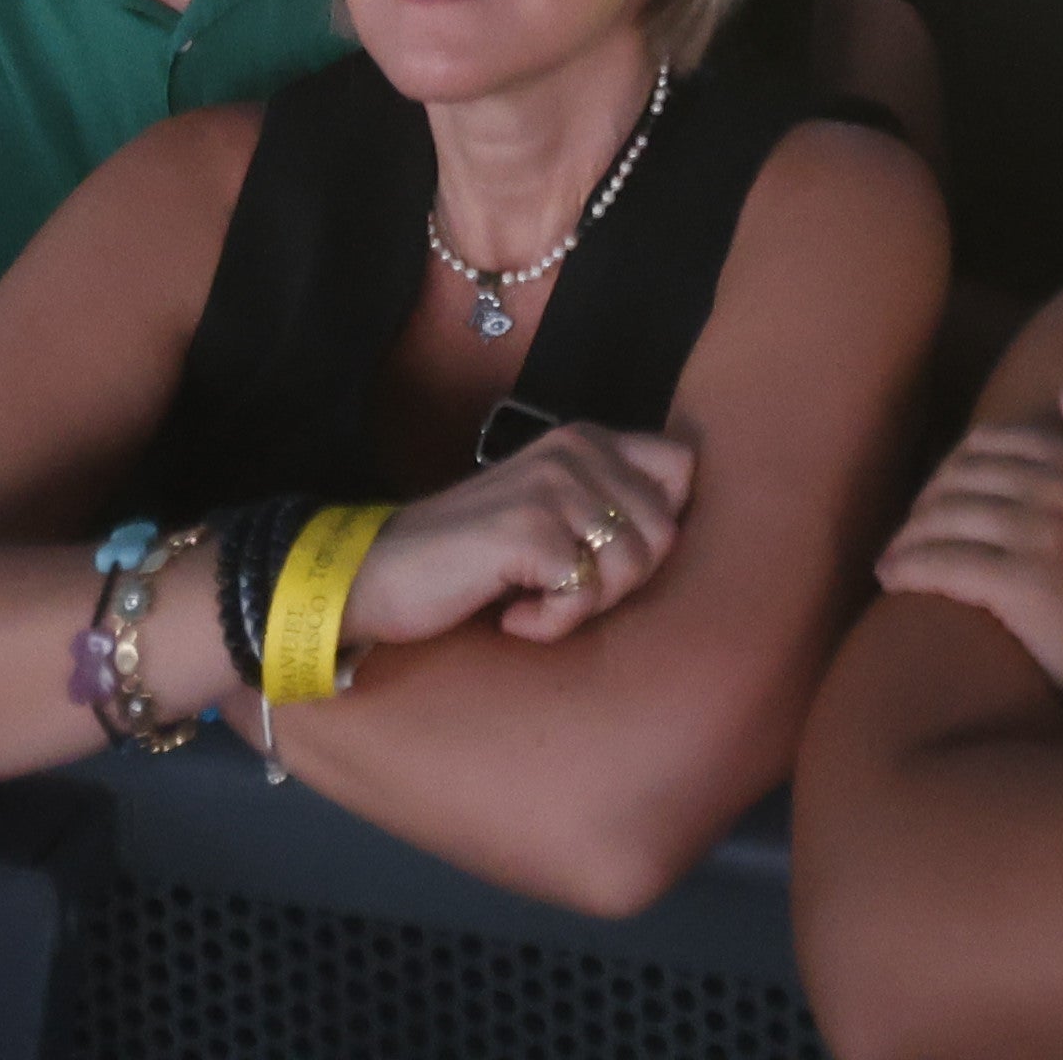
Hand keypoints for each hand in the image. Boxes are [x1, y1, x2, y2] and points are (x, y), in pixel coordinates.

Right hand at [338, 420, 699, 655]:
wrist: (380, 572)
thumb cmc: (471, 557)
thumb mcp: (549, 510)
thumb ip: (606, 502)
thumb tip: (678, 529)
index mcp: (584, 440)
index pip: (682, 467)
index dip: (662, 522)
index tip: (609, 556)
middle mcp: (573, 452)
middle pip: (664, 532)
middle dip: (619, 582)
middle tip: (558, 588)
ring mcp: (551, 488)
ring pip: (631, 567)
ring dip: (583, 605)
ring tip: (531, 598)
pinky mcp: (527, 532)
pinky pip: (582, 597)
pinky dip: (549, 623)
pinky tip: (511, 615)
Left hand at [868, 388, 1062, 739]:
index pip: (994, 442)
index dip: (953, 467)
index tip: (936, 499)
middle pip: (962, 475)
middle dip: (924, 502)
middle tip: (906, 533)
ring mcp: (1043, 534)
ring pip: (947, 515)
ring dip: (908, 536)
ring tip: (891, 560)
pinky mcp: (1022, 585)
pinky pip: (944, 562)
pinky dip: (909, 566)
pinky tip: (892, 579)